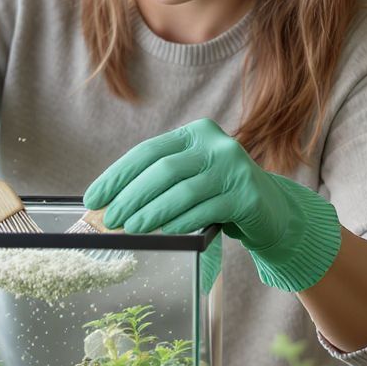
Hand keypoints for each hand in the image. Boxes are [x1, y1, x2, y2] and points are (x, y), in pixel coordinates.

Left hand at [83, 118, 340, 291]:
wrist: (273, 211)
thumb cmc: (220, 196)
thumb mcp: (190, 179)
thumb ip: (158, 183)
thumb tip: (110, 205)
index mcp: (195, 133)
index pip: (147, 152)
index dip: (117, 175)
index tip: (94, 197)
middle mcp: (216, 143)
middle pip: (163, 169)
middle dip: (130, 196)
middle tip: (110, 219)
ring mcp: (234, 167)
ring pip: (183, 190)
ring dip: (152, 211)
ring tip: (130, 228)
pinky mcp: (247, 194)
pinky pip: (206, 208)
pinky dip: (182, 221)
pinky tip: (166, 232)